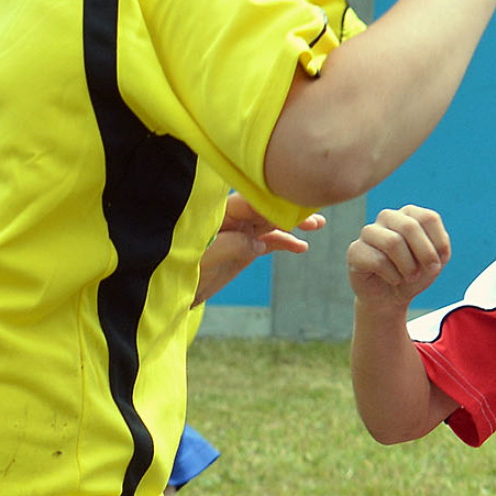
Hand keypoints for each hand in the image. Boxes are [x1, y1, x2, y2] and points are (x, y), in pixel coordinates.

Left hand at [195, 196, 325, 302]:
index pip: (248, 201)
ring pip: (271, 221)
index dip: (271, 202)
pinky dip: (285, 241)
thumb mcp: (202, 262)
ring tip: (317, 225)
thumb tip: (257, 240)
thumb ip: (228, 246)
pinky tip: (301, 247)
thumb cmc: (182, 274)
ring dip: (294, 223)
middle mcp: (231, 218)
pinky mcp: (246, 246)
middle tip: (313, 213)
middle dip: (289, 208)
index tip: (293, 205)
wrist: (178, 294)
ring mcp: (240, 231)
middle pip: (265, 207)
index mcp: (217, 214)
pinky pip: (269, 239)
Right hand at [348, 204, 449, 311]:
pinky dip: (392, 275)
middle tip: (429, 271)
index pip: (428, 218)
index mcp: (409, 214)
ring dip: (408, 266)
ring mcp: (369, 232)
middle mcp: (388, 217)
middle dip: (424, 254)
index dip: (438, 244)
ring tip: (410, 277)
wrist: (391, 297)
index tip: (438, 264)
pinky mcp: (355, 250)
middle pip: (410, 227)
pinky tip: (393, 279)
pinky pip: (377, 260)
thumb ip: (439, 247)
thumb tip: (432, 246)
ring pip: (393, 242)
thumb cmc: (413, 275)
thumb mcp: (435, 262)